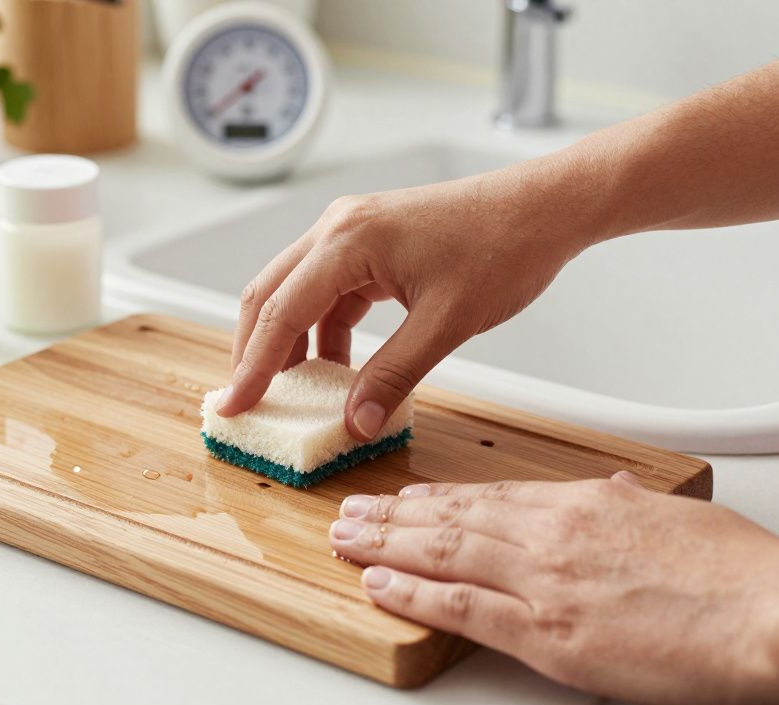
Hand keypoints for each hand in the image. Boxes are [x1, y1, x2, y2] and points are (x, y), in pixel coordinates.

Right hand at [215, 166, 597, 439]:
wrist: (545, 208)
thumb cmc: (504, 248)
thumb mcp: (445, 324)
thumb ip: (393, 375)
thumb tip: (356, 422)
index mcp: (347, 241)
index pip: (279, 312)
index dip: (252, 366)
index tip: (234, 406)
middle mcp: (337, 227)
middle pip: (269, 294)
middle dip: (253, 351)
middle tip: (246, 400)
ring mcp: (351, 230)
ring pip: (295, 291)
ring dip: (287, 341)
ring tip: (290, 391)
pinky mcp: (369, 241)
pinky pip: (328, 290)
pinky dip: (322, 329)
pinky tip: (335, 367)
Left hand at [329, 473, 778, 704]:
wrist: (777, 617)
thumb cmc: (744, 578)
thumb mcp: (678, 518)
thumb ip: (630, 506)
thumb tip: (611, 494)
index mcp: (585, 505)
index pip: (490, 497)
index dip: (437, 499)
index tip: (407, 499)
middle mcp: (552, 535)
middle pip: (452, 519)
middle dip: (392, 517)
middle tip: (351, 513)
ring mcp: (543, 582)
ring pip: (442, 553)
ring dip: (384, 546)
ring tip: (345, 541)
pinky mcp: (547, 633)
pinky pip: (460, 607)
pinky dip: (412, 594)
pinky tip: (378, 586)